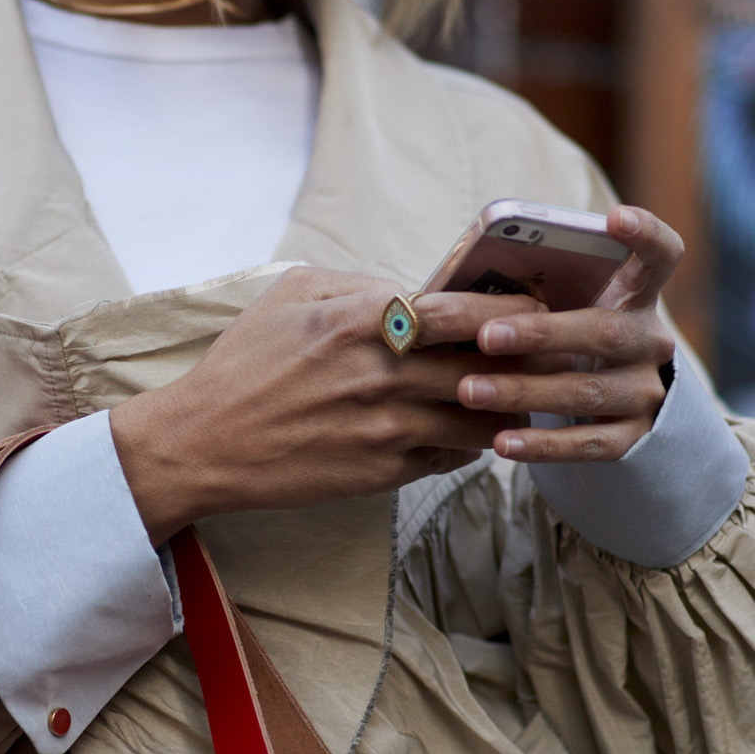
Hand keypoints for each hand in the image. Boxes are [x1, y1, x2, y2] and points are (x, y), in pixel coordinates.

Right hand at [109, 268, 542, 540]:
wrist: (204, 443)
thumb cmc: (245, 364)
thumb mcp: (291, 294)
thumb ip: (361, 283)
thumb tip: (416, 289)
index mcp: (365, 317)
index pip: (467, 311)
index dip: (512, 312)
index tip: (533, 313)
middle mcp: (384, 371)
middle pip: (488, 366)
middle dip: (526, 361)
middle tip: (550, 358)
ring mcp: (388, 425)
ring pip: (481, 417)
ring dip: (505, 409)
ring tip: (519, 400)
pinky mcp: (384, 470)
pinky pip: (451, 455)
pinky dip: (469, 443)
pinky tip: (469, 432)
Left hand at [452, 205, 684, 463]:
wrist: (615, 408)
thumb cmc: (567, 339)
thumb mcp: (565, 309)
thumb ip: (530, 292)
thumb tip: (442, 295)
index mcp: (636, 295)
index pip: (660, 254)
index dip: (645, 234)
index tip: (615, 219)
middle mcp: (649, 341)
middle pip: (604, 331)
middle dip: (542, 333)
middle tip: (486, 336)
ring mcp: (645, 392)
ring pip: (587, 391)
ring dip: (524, 391)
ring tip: (468, 391)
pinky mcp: (634, 438)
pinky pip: (588, 445)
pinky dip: (542, 444)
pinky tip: (500, 443)